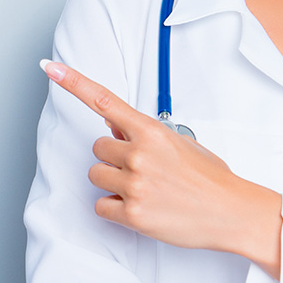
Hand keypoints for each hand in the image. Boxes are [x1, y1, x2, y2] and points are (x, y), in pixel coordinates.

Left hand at [40, 61, 282, 275]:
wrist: (231, 212)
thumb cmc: (210, 178)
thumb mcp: (182, 144)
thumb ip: (146, 135)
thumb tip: (115, 131)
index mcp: (152, 132)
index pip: (105, 101)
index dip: (73, 83)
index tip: (51, 68)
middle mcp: (139, 155)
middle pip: (97, 148)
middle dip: (113, 157)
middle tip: (142, 169)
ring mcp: (134, 184)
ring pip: (96, 176)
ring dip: (114, 183)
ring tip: (145, 190)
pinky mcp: (131, 214)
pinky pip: (101, 206)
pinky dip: (116, 209)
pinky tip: (143, 208)